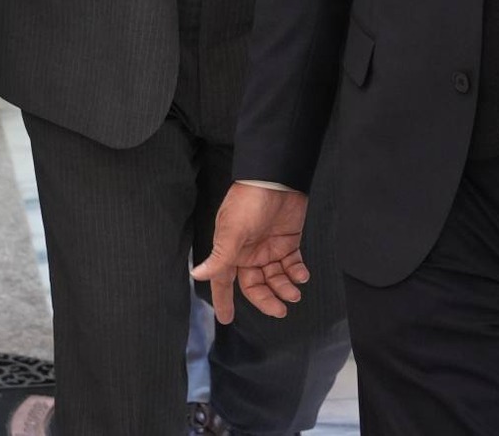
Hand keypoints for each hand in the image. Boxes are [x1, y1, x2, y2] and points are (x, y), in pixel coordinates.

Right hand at [191, 184, 309, 323]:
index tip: (226, 319)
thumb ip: (220, 257)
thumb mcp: (233, 231)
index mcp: (231, 252)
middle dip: (267, 299)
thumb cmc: (249, 202)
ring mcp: (268, 248)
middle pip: (255, 285)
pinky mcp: (287, 241)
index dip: (224, 300)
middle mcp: (248, 253)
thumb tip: (197, 274)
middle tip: (280, 311)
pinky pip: (291, 264)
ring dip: (284, 288)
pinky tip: (302, 276)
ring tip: (294, 294)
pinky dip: (297, 273)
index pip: (224, 281)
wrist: (277, 179)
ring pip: (275, 277)